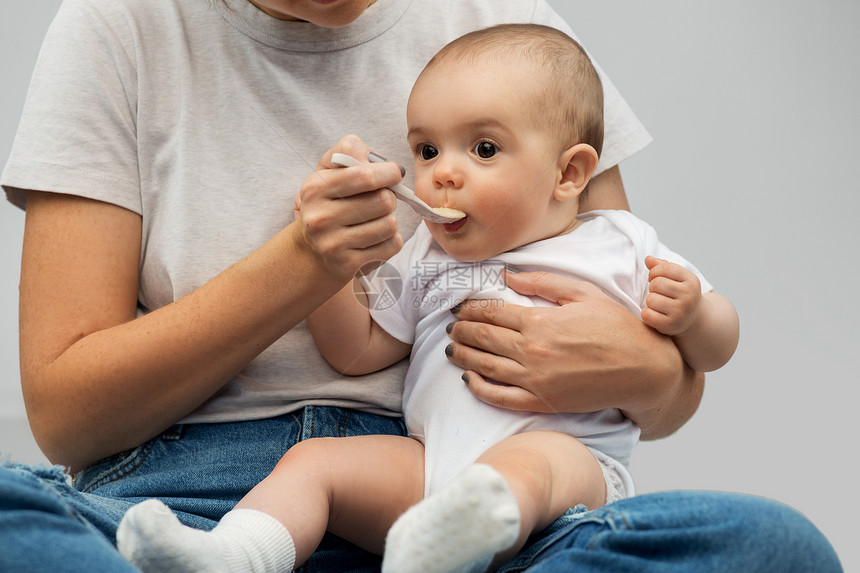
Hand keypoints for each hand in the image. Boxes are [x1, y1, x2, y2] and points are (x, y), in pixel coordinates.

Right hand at [294, 135, 403, 279]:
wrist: (311, 249)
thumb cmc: (328, 201)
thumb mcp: (328, 170)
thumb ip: (350, 151)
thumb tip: (380, 161)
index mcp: (315, 188)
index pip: (364, 176)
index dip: (389, 172)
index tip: (394, 173)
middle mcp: (320, 218)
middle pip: (383, 201)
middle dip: (390, 197)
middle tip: (380, 200)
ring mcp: (332, 244)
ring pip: (390, 224)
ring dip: (390, 220)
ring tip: (375, 220)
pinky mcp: (347, 264)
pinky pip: (391, 246)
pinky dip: (391, 240)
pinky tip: (376, 238)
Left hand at [445, 270, 686, 422]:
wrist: (644, 369)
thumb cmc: (617, 327)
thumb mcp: (583, 293)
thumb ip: (543, 281)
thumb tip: (507, 276)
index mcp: (540, 321)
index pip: (491, 312)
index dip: (470, 308)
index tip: (459, 307)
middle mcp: (532, 351)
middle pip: (482, 338)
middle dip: (461, 330)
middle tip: (449, 326)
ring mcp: (535, 380)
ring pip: (484, 366)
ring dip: (462, 356)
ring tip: (451, 349)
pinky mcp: (542, 402)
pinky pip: (500, 398)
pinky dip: (479, 388)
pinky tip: (469, 380)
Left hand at [641, 256, 701, 335]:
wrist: (693, 319)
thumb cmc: (680, 294)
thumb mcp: (678, 278)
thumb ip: (662, 266)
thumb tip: (648, 259)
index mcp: (691, 281)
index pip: (665, 268)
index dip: (654, 272)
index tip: (654, 277)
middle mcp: (689, 296)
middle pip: (657, 284)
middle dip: (652, 287)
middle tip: (657, 292)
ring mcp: (681, 312)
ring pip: (651, 299)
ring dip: (650, 301)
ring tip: (657, 303)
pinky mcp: (671, 325)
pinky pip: (647, 315)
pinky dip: (646, 313)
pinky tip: (654, 313)